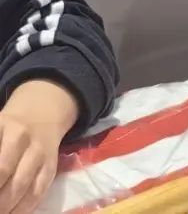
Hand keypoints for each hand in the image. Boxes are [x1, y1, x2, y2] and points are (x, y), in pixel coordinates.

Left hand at [0, 80, 78, 213]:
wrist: (44, 113)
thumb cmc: (8, 128)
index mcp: (2, 126)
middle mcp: (22, 137)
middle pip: (3, 170)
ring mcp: (40, 152)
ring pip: (22, 184)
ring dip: (6, 205)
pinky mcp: (52, 165)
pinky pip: (39, 190)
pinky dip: (24, 207)